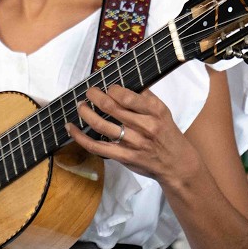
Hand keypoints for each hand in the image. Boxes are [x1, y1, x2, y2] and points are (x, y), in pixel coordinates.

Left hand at [66, 85, 199, 184]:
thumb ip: (145, 98)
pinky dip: (80, 137)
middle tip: (89, 92)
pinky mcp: (124, 157)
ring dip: (86, 113)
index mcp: (154, 111)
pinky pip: (97, 146)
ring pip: (101, 126)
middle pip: (111, 108)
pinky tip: (71, 128)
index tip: (108, 88)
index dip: (112, 90)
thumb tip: (122, 84)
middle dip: (94, 96)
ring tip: (80, 105)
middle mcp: (144, 126)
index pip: (127, 96)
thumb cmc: (167, 134)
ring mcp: (133, 143)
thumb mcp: (163, 111)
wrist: (176, 164)